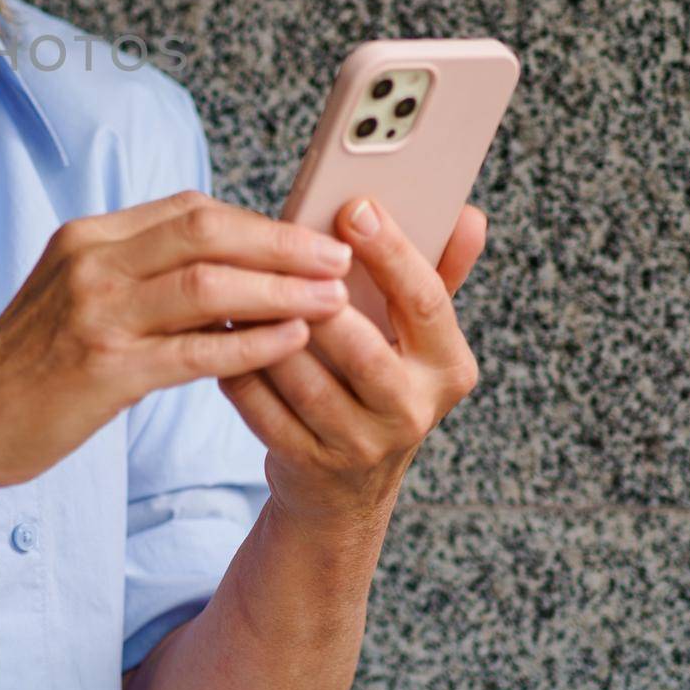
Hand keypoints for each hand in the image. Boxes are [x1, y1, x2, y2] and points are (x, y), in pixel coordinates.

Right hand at [0, 191, 357, 494]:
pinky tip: (290, 345)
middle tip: (339, 258)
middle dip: (283, 244)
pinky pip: (196, 351)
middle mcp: (90, 263)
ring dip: (281, 291)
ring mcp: (95, 315)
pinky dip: (250, 345)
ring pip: (209, 285)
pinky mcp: (104, 371)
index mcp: (86, 237)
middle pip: (207, 232)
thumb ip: (133, 269)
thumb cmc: (27, 363)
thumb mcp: (70, 291)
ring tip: (332, 301)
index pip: (189, 209)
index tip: (307, 236)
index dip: (257, 221)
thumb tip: (217, 260)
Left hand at [218, 198, 486, 523]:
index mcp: (447, 366)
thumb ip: (440, 271)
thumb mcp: (418, 334)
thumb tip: (469, 213)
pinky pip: (261, 406)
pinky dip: (237, 365)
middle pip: (361, 346)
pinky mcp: (307, 462)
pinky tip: (221, 331)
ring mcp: (359, 443)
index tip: (355, 207)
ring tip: (234, 281)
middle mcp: (411, 410)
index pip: (426, 301)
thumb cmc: (381, 378)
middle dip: (316, 297)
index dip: (391, 253)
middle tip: (280, 251)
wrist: (346, 483)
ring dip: (263, 328)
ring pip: (301, 377)